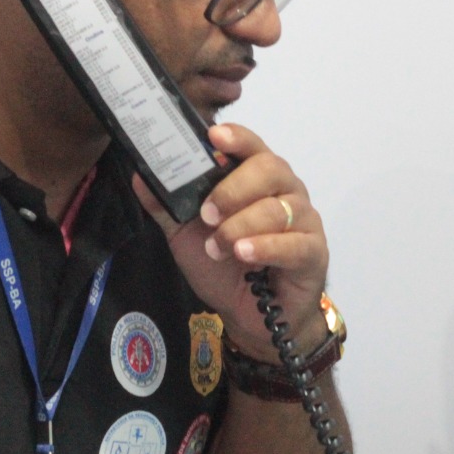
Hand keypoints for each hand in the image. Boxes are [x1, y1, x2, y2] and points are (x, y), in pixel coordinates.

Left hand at [133, 123, 327, 361]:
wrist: (250, 316)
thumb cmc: (224, 268)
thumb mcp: (186, 237)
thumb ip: (167, 207)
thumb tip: (139, 175)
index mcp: (257, 179)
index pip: (252, 146)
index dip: (236, 137)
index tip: (214, 136)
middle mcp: (286, 191)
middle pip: (269, 169)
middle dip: (233, 189)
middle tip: (207, 214)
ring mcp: (304, 220)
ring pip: (277, 208)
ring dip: (240, 227)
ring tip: (217, 248)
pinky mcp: (314, 252)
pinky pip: (293, 243)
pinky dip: (265, 247)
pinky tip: (243, 253)